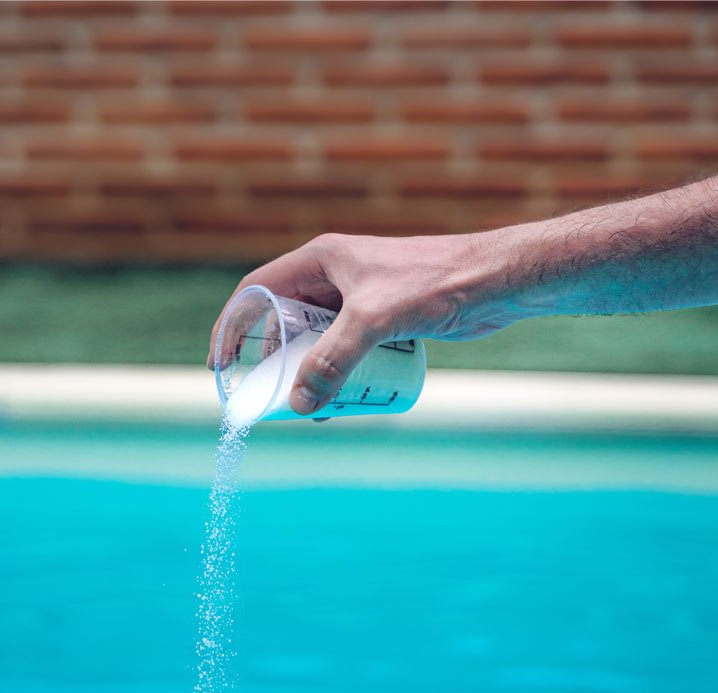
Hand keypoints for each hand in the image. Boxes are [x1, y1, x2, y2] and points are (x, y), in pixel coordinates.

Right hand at [207, 231, 523, 415]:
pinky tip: (349, 399)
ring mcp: (361, 296)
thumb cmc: (437, 284)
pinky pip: (349, 348)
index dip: (232, 326)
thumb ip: (334, 360)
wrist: (497, 280)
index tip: (220, 365)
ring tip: (315, 408)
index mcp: (320, 260)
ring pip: (319, 340)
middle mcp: (336, 275)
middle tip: (275, 399)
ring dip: (311, 373)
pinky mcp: (386, 316)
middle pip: (286, 322)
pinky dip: (341, 373)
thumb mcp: (374, 321)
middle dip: (277, 363)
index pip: (257, 291)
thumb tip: (299, 404)